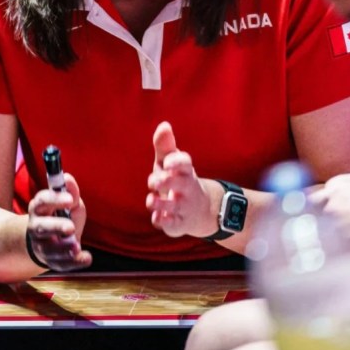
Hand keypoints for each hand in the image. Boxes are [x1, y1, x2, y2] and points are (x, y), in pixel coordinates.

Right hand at [26, 172, 92, 271]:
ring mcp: (43, 246)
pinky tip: (86, 257)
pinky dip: (75, 262)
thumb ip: (70, 191)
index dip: (54, 199)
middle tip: (70, 227)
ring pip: (50, 249)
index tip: (70, 199)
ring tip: (76, 246)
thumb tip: (67, 178)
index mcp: (40, 208)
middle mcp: (37, 227)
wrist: (50, 241)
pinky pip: (61, 264)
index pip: (42, 201)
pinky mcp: (52, 261)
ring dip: (63, 248)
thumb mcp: (67, 202)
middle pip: (42, 227)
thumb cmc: (61, 216)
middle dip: (56, 227)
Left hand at [146, 121, 215, 237]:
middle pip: (180, 184)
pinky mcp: (180, 223)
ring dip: (161, 204)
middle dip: (166, 182)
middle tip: (153, 181)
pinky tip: (157, 218)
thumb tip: (164, 125)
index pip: (185, 163)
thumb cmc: (177, 179)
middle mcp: (187, 188)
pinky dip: (165, 222)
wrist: (199, 209)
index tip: (167, 162)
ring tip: (150, 200)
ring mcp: (185, 207)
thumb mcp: (170, 162)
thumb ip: (164, 146)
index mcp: (184, 170)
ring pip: (175, 206)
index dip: (176, 162)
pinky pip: (174, 225)